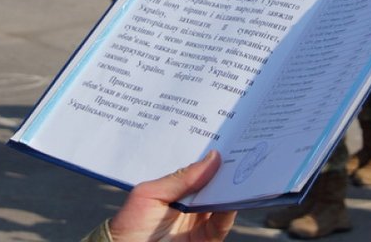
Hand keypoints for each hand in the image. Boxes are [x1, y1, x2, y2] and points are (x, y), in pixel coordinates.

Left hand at [108, 151, 236, 241]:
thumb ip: (181, 178)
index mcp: (176, 189)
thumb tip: (213, 157)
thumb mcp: (151, 193)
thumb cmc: (129, 224)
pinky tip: (232, 198)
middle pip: (214, 184)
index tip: (226, 138)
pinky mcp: (205, 239)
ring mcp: (198, 221)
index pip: (198, 170)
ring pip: (221, 202)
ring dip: (232, 188)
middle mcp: (190, 203)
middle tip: (240, 150)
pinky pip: (221, 225)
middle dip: (226, 169)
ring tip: (240, 170)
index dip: (211, 156)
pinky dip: (228, 212)